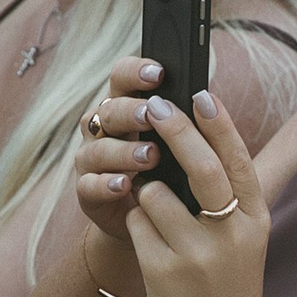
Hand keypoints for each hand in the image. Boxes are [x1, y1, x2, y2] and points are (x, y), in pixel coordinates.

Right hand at [69, 50, 168, 266]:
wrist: (155, 225)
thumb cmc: (172, 175)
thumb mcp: (182, 147)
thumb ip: (187, 124)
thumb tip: (208, 100)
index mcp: (127, 108)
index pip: (122, 78)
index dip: (135, 71)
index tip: (159, 73)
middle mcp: (104, 130)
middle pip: (108, 111)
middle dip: (130, 111)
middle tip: (153, 114)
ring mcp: (92, 161)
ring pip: (98, 148)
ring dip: (124, 150)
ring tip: (151, 156)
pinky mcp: (88, 193)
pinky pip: (89, 185)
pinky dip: (106, 184)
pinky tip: (126, 184)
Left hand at [122, 91, 267, 296]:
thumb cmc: (229, 286)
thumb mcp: (246, 240)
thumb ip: (229, 197)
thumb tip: (195, 138)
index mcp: (255, 221)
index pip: (237, 161)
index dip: (218, 124)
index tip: (199, 94)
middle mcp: (231, 236)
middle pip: (200, 168)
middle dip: (174, 130)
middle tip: (154, 106)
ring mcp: (196, 255)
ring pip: (156, 194)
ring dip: (148, 191)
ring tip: (156, 210)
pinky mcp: (163, 271)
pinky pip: (137, 224)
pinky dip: (137, 223)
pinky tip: (151, 242)